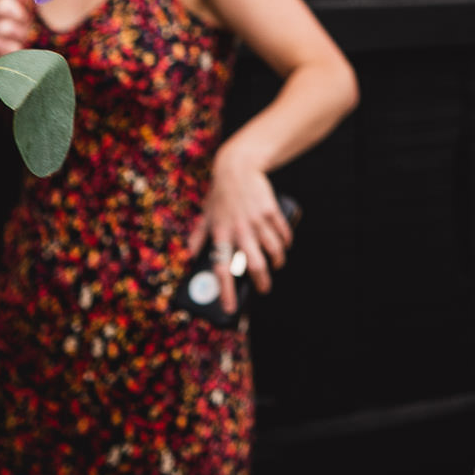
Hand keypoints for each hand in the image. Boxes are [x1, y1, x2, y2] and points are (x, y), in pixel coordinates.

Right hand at [0, 0, 37, 74]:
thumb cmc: (13, 40)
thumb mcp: (23, 25)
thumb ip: (27, 11)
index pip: (3, 4)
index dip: (18, 16)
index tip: (26, 26)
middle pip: (3, 27)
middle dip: (18, 39)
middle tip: (23, 45)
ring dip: (7, 53)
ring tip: (14, 56)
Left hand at [188, 144, 292, 314]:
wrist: (238, 167)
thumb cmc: (220, 193)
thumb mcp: (206, 214)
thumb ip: (197, 235)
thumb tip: (188, 255)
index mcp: (220, 234)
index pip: (221, 268)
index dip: (225, 291)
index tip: (229, 308)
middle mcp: (239, 229)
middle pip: (254, 264)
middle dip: (262, 282)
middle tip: (263, 289)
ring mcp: (256, 220)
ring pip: (273, 250)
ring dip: (277, 261)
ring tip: (276, 264)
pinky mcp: (270, 210)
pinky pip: (282, 232)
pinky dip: (285, 241)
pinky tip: (284, 244)